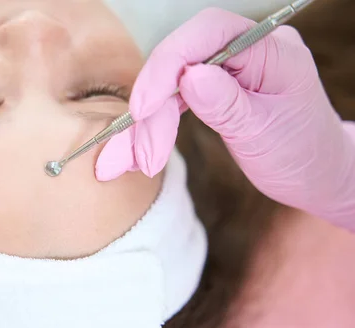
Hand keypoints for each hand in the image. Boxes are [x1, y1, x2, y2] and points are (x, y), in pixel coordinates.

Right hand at [96, 8, 354, 231]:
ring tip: (130, 163)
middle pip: (180, 63)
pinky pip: (172, 102)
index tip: (143, 108)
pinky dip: (151, 129)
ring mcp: (226, 71)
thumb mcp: (264, 132)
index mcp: (270, 50)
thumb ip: (226, 104)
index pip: (207, 33)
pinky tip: (134, 153)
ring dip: (145, 126)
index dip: (168, 64)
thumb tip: (188, 77)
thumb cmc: (302, 155)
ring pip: (168, 86)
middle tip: (146, 157)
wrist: (315, 176)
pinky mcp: (211, 91)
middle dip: (154, 111)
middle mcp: (245, 52)